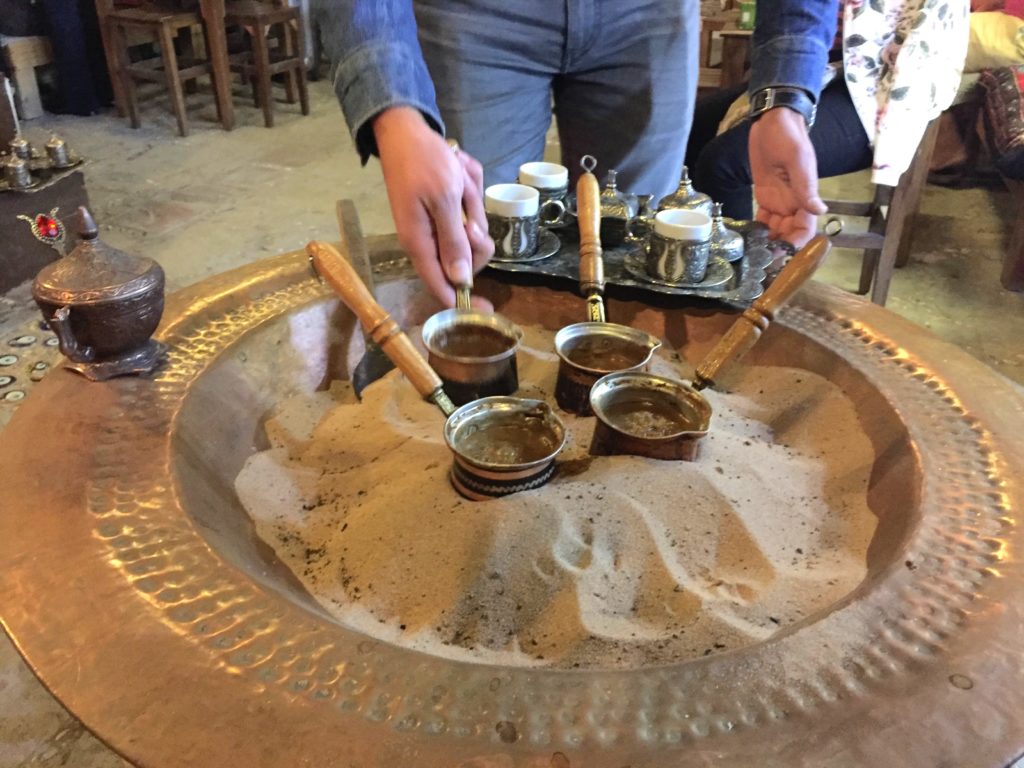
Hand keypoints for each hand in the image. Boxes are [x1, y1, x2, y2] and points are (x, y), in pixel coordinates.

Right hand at [373, 107, 493, 306]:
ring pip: (470, 233)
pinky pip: (467, 213)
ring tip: (460, 180)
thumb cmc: (423, 161)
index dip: (462, 301)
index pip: (440, 284)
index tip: (486, 310)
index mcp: (419, 242)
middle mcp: (426, 240)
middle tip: (468, 205)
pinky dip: (470, 194)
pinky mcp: (444, 211)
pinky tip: (461, 175)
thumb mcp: (444, 199)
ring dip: (472, 205)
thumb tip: (460, 279)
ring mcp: (436, 225)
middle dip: (475, 233)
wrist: (406, 131)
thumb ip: (453, 240)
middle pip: (464, 258)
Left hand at [748, 107, 826, 247]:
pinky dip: (758, 230)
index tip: (784, 255)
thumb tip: (820, 210)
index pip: (806, 226)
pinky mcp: (766, 196)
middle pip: (790, 232)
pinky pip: (763, 219)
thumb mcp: (797, 159)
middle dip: (780, 248)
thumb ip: (806, 186)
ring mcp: (780, 200)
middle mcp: (794, 202)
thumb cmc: (787, 136)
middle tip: (763, 261)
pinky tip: (748, 240)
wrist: (772, 121)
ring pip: (777, 229)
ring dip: (768, 242)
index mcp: (806, 195)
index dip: (798, 243)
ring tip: (754, 256)